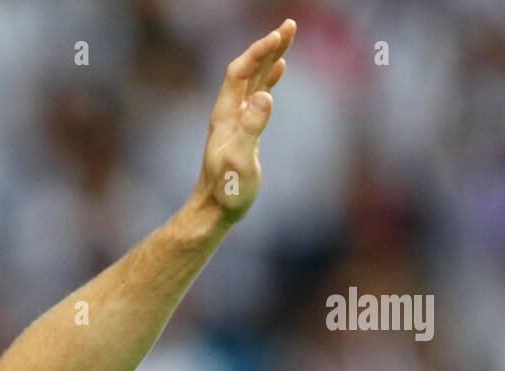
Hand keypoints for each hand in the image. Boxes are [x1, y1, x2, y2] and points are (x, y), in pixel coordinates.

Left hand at [194, 18, 295, 225]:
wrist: (215, 210)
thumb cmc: (226, 190)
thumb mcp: (240, 160)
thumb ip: (251, 128)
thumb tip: (265, 96)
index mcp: (225, 115)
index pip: (239, 72)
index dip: (258, 52)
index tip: (279, 35)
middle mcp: (229, 113)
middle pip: (248, 69)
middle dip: (267, 46)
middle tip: (290, 25)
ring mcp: (237, 120)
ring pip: (254, 80)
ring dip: (270, 57)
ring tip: (288, 36)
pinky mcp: (246, 130)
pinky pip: (258, 95)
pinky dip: (269, 78)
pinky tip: (279, 68)